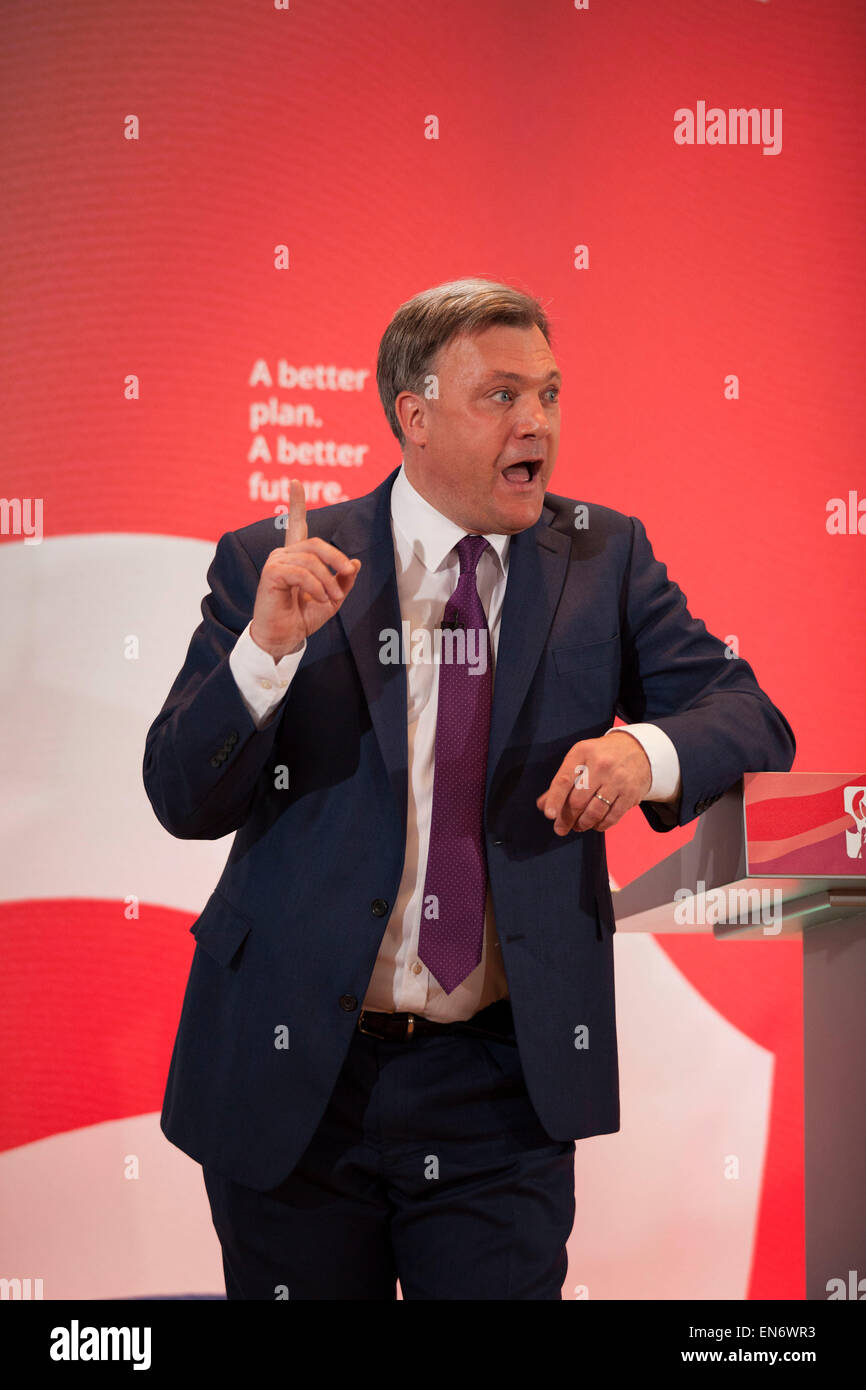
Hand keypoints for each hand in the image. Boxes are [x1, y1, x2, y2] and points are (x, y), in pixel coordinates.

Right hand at [249, 479, 360, 660]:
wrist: (284, 637)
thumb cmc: (303, 618)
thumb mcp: (332, 598)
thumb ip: (343, 580)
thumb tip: (355, 563)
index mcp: (297, 558)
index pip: (296, 525)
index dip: (296, 503)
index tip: (295, 482)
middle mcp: (284, 554)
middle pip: (316, 543)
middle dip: (337, 558)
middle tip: (348, 574)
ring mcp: (276, 562)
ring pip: (311, 560)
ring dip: (328, 581)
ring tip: (332, 598)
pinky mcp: (271, 573)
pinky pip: (301, 572)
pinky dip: (317, 586)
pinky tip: (320, 598)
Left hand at [535, 731, 652, 834]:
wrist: (639, 749)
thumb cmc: (601, 756)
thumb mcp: (580, 758)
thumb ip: (562, 780)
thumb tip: (543, 805)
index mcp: (583, 753)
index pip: (564, 780)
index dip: (555, 799)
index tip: (549, 815)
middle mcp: (601, 765)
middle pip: (578, 800)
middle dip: (567, 818)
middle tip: (560, 828)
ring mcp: (618, 779)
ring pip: (595, 811)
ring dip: (583, 824)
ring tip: (578, 826)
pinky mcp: (631, 793)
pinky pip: (612, 817)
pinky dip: (601, 825)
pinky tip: (595, 825)